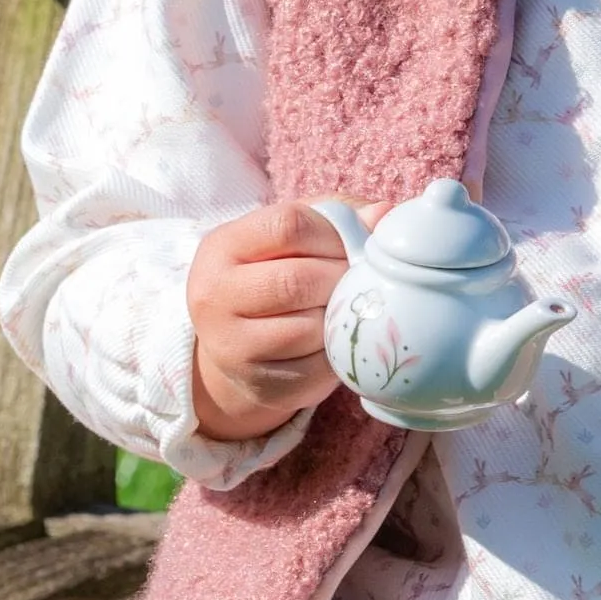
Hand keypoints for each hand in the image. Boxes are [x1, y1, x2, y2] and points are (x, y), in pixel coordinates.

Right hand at [188, 200, 352, 440]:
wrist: (232, 351)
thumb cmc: (271, 280)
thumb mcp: (288, 241)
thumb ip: (334, 218)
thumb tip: (386, 215)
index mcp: (223, 246)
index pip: (288, 225)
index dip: (334, 234)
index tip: (353, 245)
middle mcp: (215, 295)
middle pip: (296, 280)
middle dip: (341, 279)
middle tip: (359, 282)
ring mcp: (231, 345)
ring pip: (308, 329)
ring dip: (339, 319)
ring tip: (344, 311)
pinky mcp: (259, 384)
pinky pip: (316, 369)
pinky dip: (337, 355)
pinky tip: (335, 343)